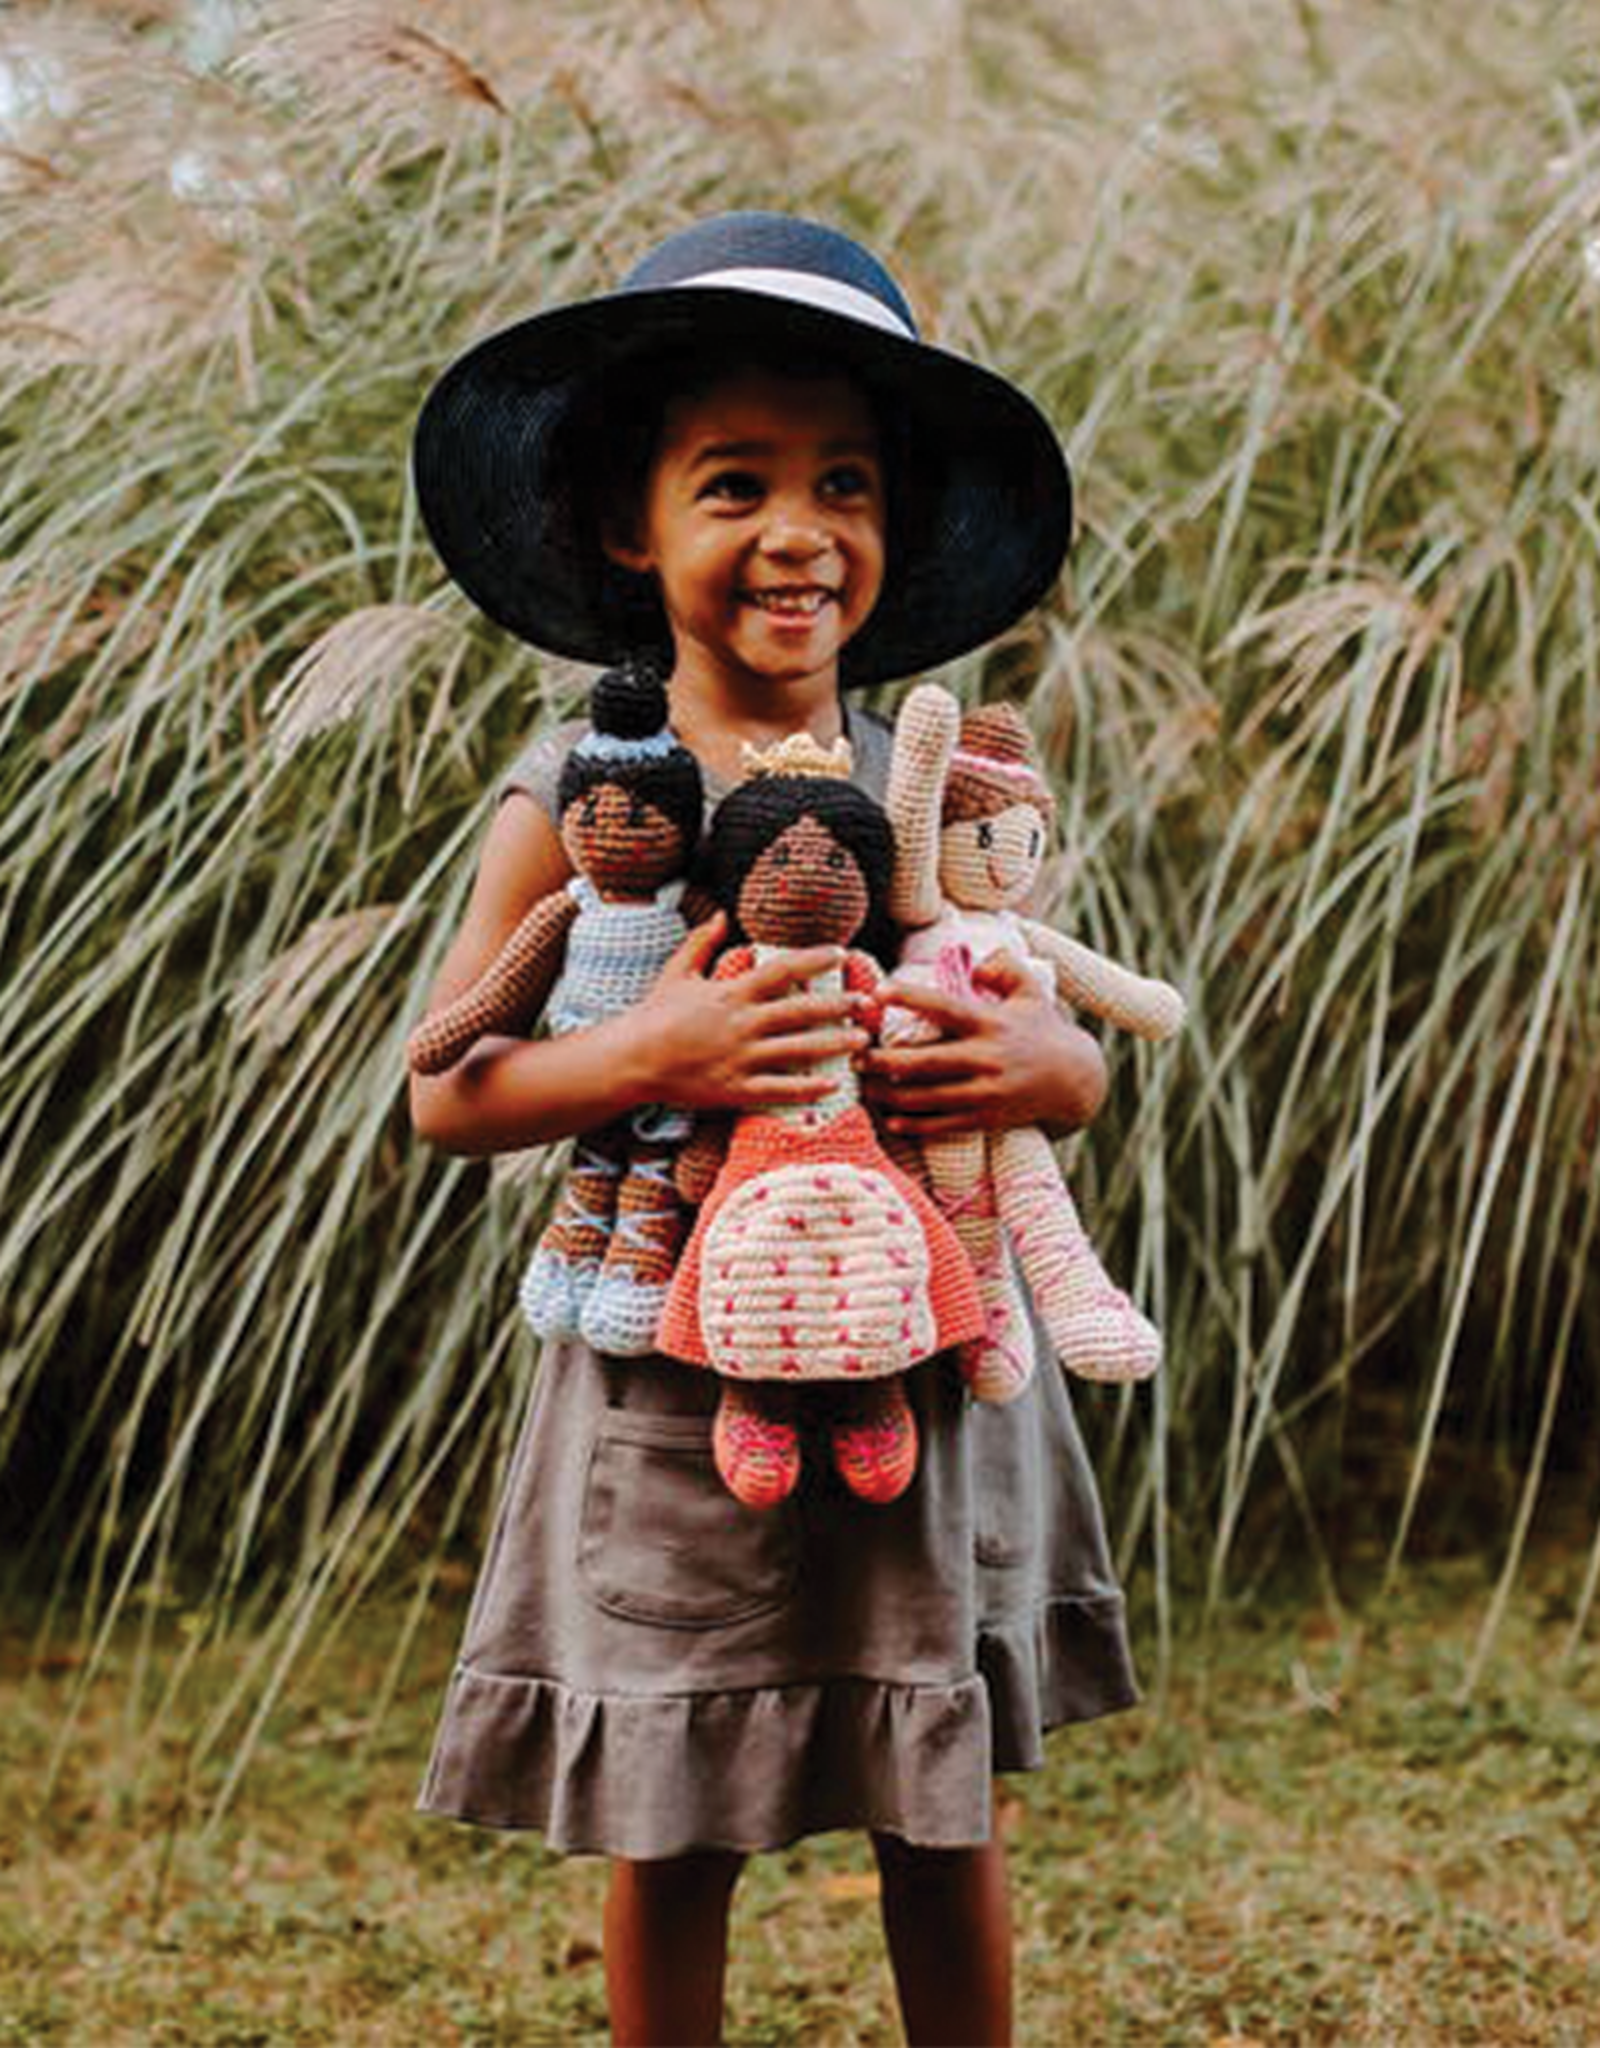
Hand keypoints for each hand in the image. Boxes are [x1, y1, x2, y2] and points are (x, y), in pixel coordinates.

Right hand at [629, 913, 872, 1113]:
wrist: (631, 1059)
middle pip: (801, 1012)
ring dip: (834, 1045)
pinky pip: (778, 1090)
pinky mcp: (734, 1089)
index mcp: (731, 993)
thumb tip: (720, 914)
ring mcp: (740, 1058)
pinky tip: (832, 1086)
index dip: (815, 960)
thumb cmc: (653, 1014)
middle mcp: (742, 1024)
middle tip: (867, 1003)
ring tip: (862, 1041)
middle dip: (839, 1006)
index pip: (783, 970)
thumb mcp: (677, 972)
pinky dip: (807, 1089)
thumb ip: (702, 942)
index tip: (841, 954)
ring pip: (798, 1051)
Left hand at [859, 948, 1107, 1137]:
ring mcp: (985, 1093)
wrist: (1076, 1081)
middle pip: (924, 1062)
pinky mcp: (986, 1118)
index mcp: (991, 1023)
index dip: (909, 998)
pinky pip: (943, 1124)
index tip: (877, 992)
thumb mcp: (1031, 990)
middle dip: (883, 1060)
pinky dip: (914, 1123)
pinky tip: (891, 1119)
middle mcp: (986, 1059)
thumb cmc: (1044, 1029)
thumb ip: (1003, 967)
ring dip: (890, 1094)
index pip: (944, 1007)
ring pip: (927, 1097)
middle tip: (855, 1056)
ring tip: (865, 1086)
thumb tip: (974, 961)